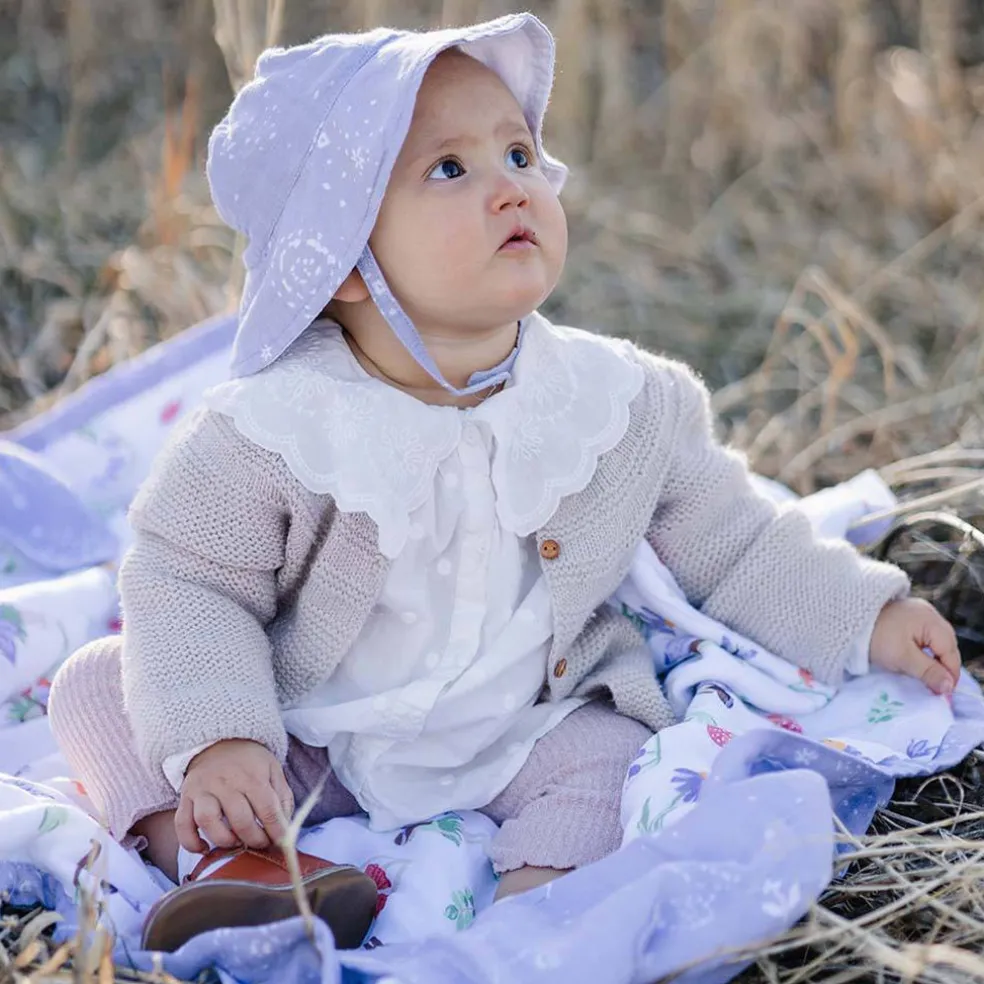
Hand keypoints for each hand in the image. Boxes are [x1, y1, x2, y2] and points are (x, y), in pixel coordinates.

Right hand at [175, 739, 293, 853]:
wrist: (219, 741)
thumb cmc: (250, 762)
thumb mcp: (273, 770)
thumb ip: (282, 798)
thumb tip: (285, 830)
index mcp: (252, 776)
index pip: (268, 810)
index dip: (277, 831)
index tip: (281, 843)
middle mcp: (226, 782)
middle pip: (240, 819)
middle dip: (254, 839)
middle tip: (260, 843)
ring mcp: (203, 790)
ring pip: (208, 821)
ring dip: (224, 840)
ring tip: (236, 842)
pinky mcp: (185, 798)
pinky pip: (182, 824)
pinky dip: (190, 842)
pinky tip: (205, 848)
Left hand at [869, 598, 960, 694]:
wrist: (843, 616)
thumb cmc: (874, 637)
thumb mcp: (902, 658)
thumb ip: (928, 672)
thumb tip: (948, 687)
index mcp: (932, 622)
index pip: (951, 654)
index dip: (949, 676)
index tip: (942, 695)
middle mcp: (928, 613)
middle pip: (945, 646)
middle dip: (941, 667)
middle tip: (933, 688)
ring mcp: (916, 612)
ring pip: (934, 642)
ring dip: (930, 659)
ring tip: (923, 676)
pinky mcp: (904, 615)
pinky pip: (921, 635)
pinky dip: (920, 649)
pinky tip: (913, 659)